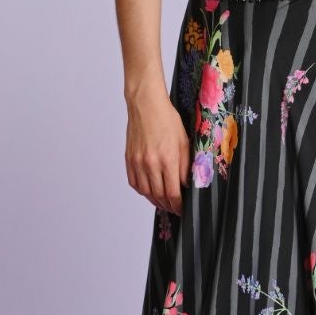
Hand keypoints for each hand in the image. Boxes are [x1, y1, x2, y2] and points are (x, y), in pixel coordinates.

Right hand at [125, 83, 189, 214]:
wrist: (146, 106)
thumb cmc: (167, 120)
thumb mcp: (184, 142)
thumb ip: (186, 166)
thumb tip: (186, 184)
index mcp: (168, 159)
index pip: (173, 192)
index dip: (178, 205)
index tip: (181, 209)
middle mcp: (151, 163)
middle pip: (159, 195)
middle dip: (168, 205)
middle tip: (174, 208)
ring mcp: (138, 162)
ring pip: (146, 192)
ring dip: (155, 201)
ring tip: (163, 203)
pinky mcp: (129, 159)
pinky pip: (134, 183)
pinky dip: (142, 191)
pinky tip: (149, 191)